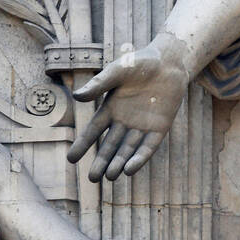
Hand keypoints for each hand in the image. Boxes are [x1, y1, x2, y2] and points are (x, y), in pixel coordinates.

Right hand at [67, 34, 190, 181]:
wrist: (168, 62)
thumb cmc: (139, 64)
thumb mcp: (116, 72)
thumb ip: (98, 84)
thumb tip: (76, 97)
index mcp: (111, 108)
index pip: (94, 131)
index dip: (83, 145)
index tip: (72, 159)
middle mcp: (125, 121)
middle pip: (110, 145)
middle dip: (101, 161)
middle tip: (92, 178)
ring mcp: (142, 126)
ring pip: (128, 149)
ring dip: (119, 163)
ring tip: (110, 177)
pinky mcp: (160, 128)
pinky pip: (148, 146)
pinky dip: (139, 158)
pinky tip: (129, 169)